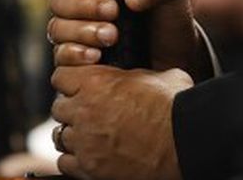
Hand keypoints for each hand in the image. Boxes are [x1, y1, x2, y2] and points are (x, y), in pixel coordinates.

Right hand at [47, 0, 210, 79]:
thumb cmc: (170, 17)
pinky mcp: (78, 62)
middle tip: (113, 11)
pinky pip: (62, 57)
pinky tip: (97, 56)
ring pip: (57, 28)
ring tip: (113, 36)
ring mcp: (76, 35)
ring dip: (83, 31)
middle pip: (58, 0)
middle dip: (83, 5)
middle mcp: (79, 7)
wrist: (179, 58)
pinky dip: (77, 54)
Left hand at [50, 65, 191, 179]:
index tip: (81, 86)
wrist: (183, 141)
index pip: (61, 76)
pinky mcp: (89, 168)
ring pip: (60, 136)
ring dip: (74, 134)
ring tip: (91, 136)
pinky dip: (75, 159)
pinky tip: (91, 155)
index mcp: (97, 82)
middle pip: (59, 107)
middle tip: (90, 112)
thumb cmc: (176, 106)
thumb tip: (144, 75)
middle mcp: (84, 111)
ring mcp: (85, 141)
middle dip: (73, 108)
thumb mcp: (161, 76)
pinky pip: (65, 163)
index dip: (72, 80)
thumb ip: (140, 74)